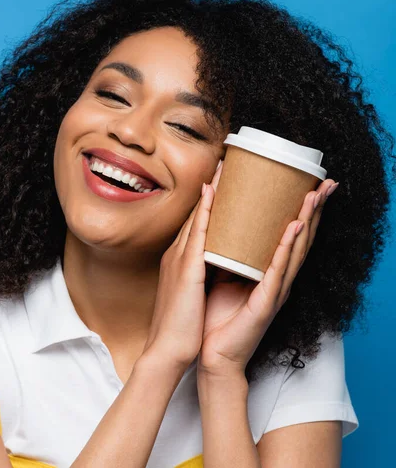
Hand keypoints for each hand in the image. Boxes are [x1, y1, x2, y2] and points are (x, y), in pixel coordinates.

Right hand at [141, 161, 223, 371]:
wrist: (167, 352)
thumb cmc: (183, 328)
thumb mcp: (191, 294)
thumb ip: (200, 275)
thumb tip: (214, 266)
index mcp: (181, 260)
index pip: (198, 223)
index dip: (210, 200)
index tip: (223, 181)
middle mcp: (178, 253)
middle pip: (198, 213)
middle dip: (213, 188)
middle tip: (227, 163)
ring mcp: (180, 258)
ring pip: (199, 216)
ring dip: (213, 191)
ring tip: (226, 167)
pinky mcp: (187, 268)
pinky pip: (199, 232)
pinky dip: (206, 210)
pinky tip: (214, 191)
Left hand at [197, 176, 338, 378]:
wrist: (212, 355)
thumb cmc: (217, 316)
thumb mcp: (222, 274)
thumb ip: (228, 251)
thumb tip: (219, 220)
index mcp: (269, 272)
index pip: (290, 235)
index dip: (303, 209)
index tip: (311, 183)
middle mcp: (278, 279)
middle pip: (301, 238)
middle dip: (314, 209)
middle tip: (326, 183)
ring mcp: (275, 291)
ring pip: (295, 250)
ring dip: (306, 220)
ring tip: (314, 195)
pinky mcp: (266, 302)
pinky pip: (277, 271)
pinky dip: (286, 248)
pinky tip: (294, 228)